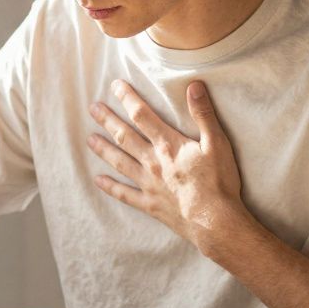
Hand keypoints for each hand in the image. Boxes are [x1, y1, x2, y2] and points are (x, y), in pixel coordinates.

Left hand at [86, 79, 251, 249]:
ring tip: (89, 139)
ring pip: (120, 161)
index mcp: (168, 145)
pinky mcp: (149, 204)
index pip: (142, 115)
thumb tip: (194, 85)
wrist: (215, 222)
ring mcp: (148, 184)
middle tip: (92, 108)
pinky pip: (124, 194)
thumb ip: (203, 114)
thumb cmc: (219, 182)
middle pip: (124, 136)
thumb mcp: (217, 143)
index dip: (127, 98)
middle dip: (108, 120)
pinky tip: (98, 180)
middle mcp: (152, 162)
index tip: (115, 86)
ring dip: (103, 149)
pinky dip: (110, 187)